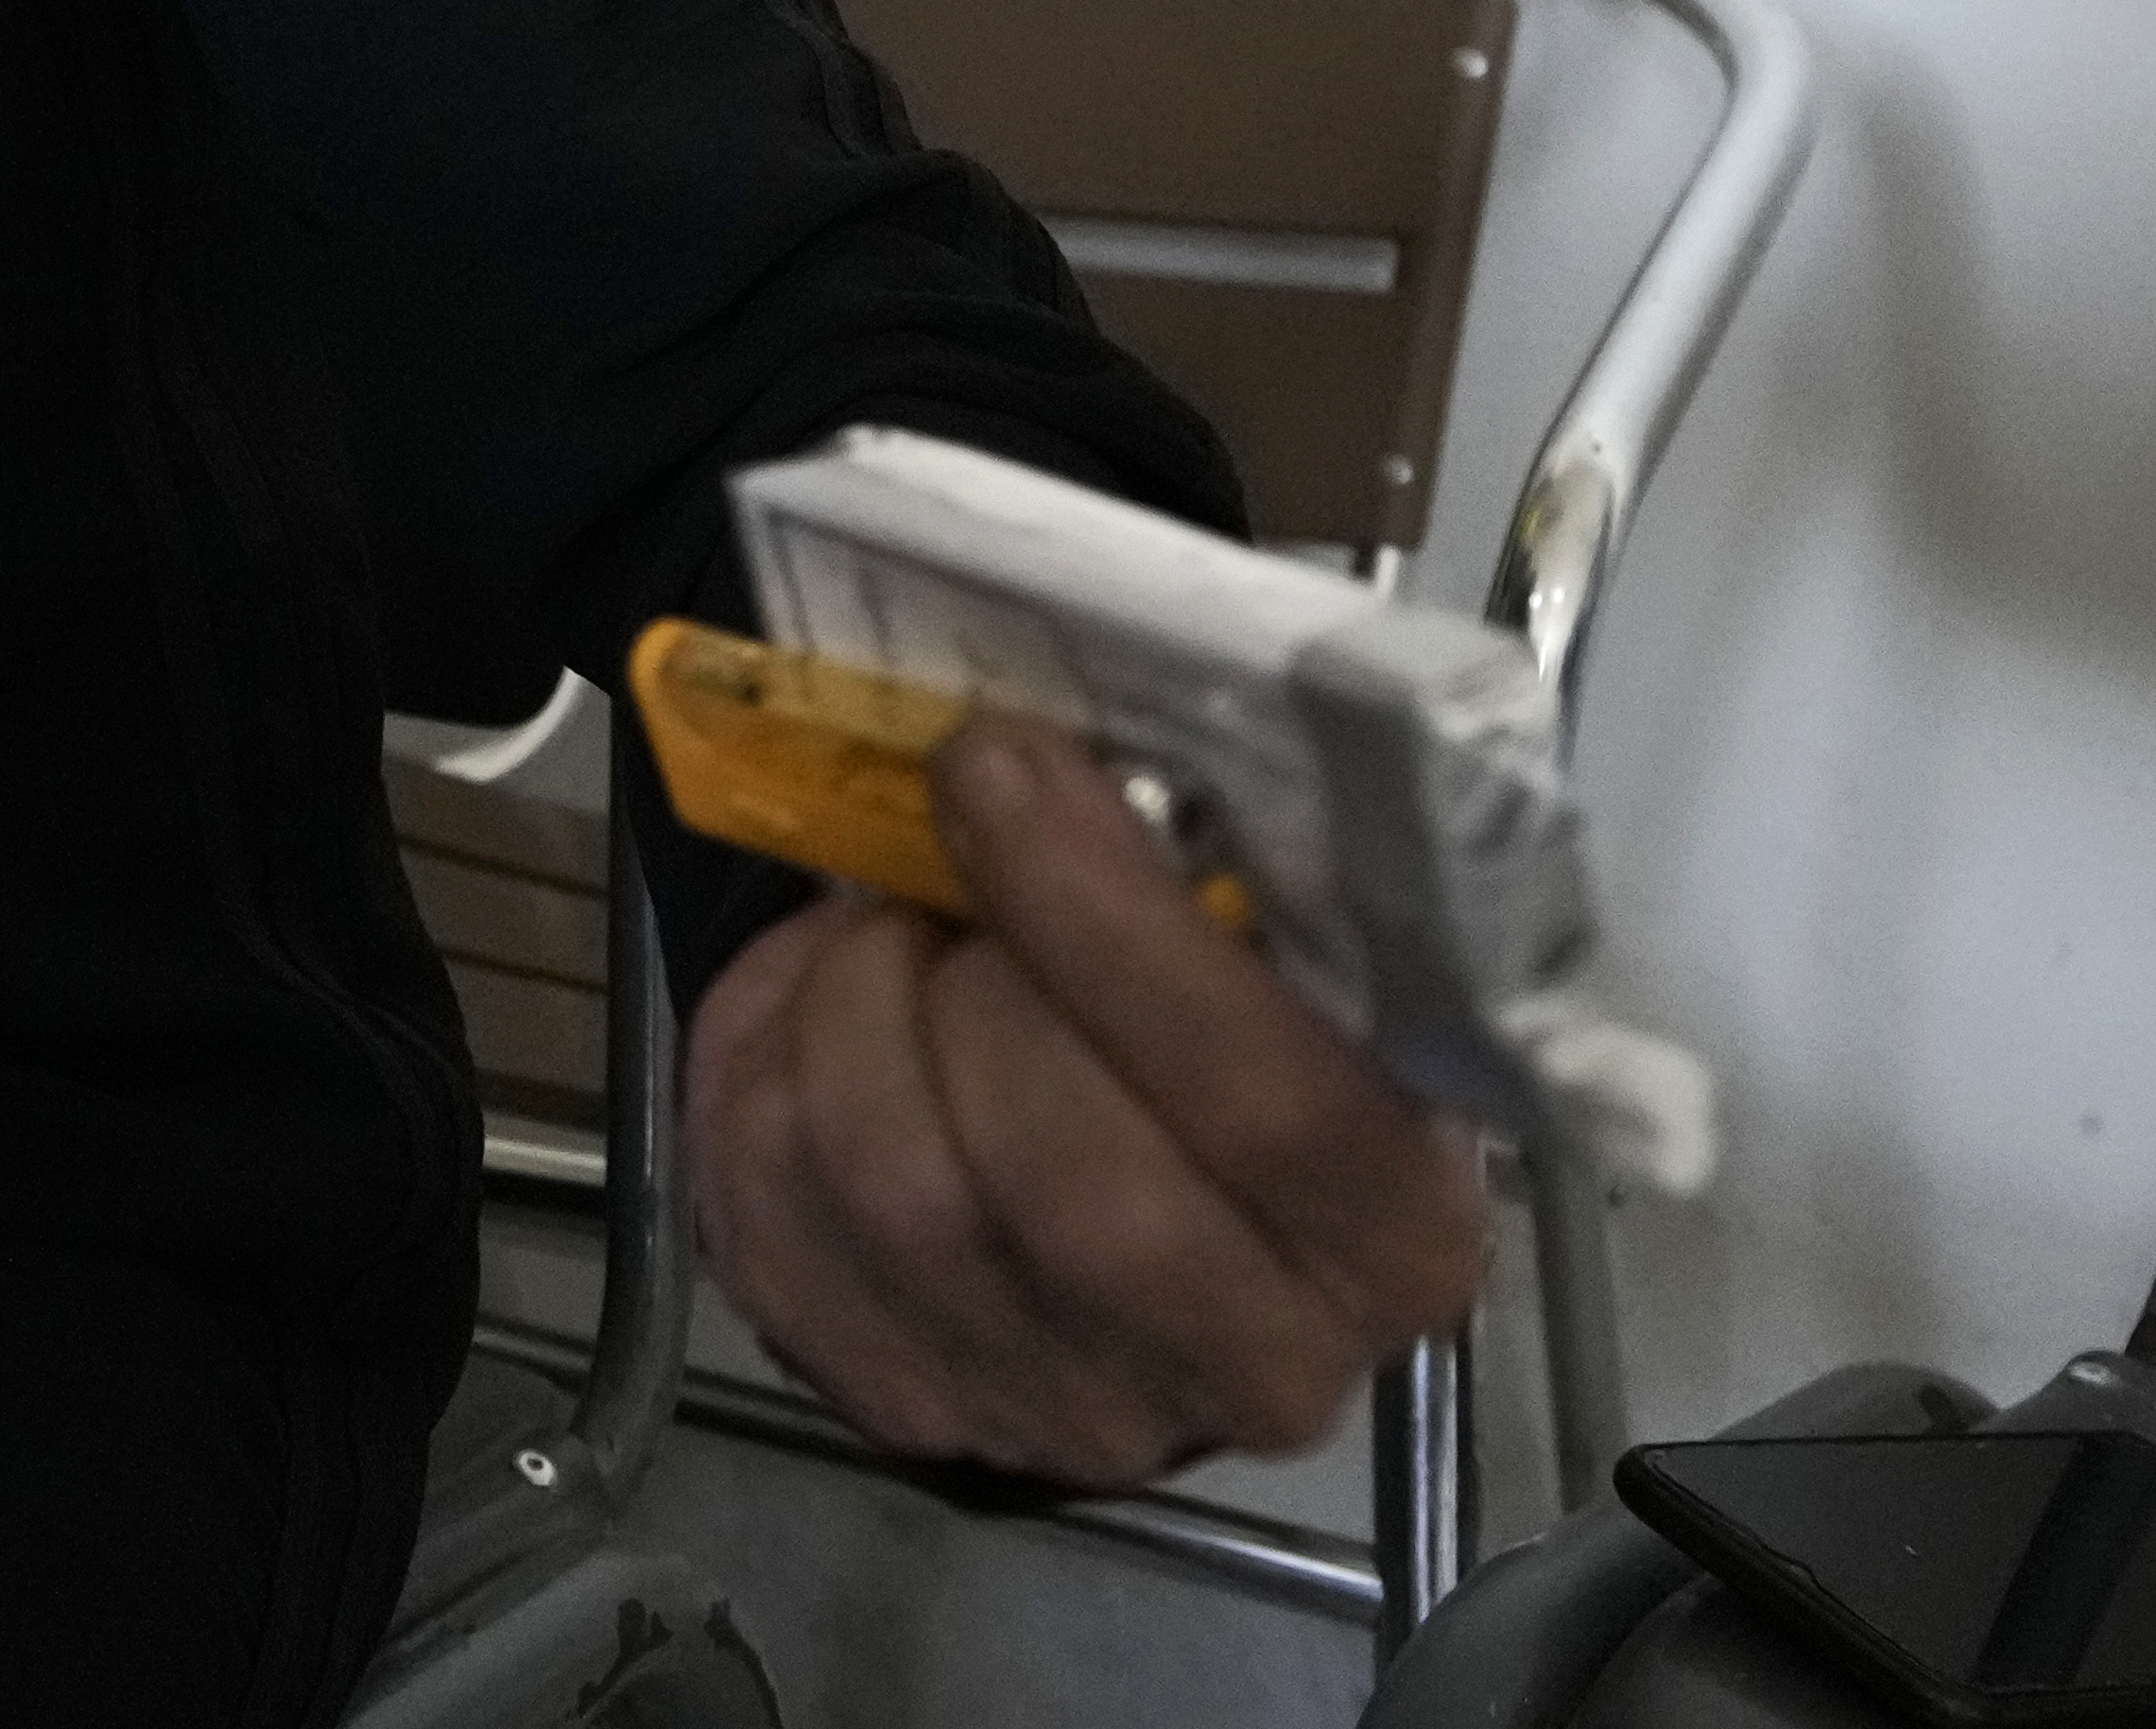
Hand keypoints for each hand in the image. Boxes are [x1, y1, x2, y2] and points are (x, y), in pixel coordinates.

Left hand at [682, 713, 1492, 1482]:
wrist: (1119, 1192)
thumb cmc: (1204, 1025)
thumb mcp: (1272, 942)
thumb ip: (1215, 866)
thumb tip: (1051, 747)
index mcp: (1393, 1232)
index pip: (1275, 1105)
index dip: (1114, 923)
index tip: (1003, 770)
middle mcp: (1256, 1362)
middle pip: (1076, 1181)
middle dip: (974, 981)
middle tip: (948, 866)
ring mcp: (1069, 1408)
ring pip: (899, 1191)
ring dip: (855, 1007)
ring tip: (886, 935)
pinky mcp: (903, 1399)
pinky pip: (774, 1211)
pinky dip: (762, 1069)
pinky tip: (819, 1017)